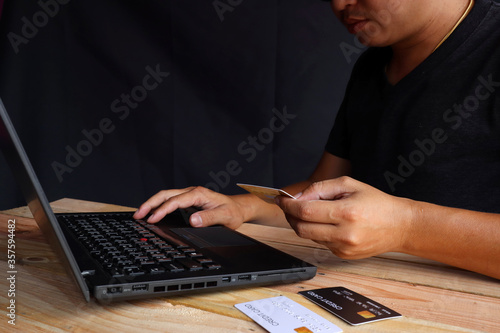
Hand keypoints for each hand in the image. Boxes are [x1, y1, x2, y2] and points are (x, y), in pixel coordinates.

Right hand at [133, 186, 246, 228]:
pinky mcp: (188, 200)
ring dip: (152, 204)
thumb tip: (193, 221)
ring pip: (166, 196)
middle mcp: (192, 192)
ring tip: (140, 214)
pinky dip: (159, 205)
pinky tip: (153, 212)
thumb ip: (209, 218)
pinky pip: (170, 200)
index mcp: (199, 194)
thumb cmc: (232, 212)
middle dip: (150, 203)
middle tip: (138, 214)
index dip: (162, 210)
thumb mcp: (224, 216)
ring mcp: (189, 195)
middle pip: (166, 195)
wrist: (239, 208)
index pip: (176, 201)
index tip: (153, 219)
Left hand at [275, 176, 413, 258]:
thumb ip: (320, 188)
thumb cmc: (376, 202)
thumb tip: (298, 197)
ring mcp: (343, 248)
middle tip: (289, 207)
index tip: (281, 200)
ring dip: (302, 224)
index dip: (288, 205)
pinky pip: (320, 243)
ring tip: (309, 212)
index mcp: (346, 213)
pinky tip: (327, 224)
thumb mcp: (349, 184)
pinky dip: (317, 232)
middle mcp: (344, 234)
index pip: (305, 211)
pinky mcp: (343, 255)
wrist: (399, 225)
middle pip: (301, 228)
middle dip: (290, 216)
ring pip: (308, 237)